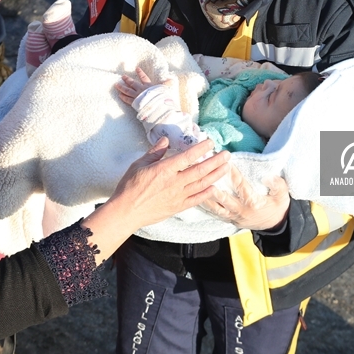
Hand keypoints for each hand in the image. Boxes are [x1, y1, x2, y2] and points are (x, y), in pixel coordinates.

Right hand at [83, 139, 229, 261]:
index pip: (188, 156)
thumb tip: (165, 140)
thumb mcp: (139, 165)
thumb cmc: (129, 187)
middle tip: (227, 155)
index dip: (201, 149)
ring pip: (202, 184)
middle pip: (200, 170)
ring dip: (215, 175)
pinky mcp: (177, 207)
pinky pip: (196, 200)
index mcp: (165, 169)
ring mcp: (178, 196)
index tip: (211, 142)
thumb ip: (154, 152)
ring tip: (226, 168)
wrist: (126, 212)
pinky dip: (206, 193)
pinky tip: (214, 188)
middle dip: (215, 161)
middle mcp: (175, 182)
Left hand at [116, 67, 169, 104]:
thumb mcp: (164, 89)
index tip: (137, 68)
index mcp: (148, 86)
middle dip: (127, 79)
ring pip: (127, 90)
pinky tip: (119, 95)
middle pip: (132, 83)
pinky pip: (127, 99)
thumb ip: (166, 84)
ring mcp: (137, 96)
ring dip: (122, 87)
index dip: (140, 72)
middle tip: (122, 76)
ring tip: (116, 84)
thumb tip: (172, 79)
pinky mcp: (134, 103)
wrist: (156, 106)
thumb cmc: (161, 98)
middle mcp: (141, 89)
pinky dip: (123, 97)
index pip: (143, 77)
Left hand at [202, 166, 289, 230]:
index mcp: (253, 202)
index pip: (241, 186)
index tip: (226, 162)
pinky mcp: (230, 220)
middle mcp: (241, 210)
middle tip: (205, 174)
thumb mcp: (283, 196)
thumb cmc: (278, 207)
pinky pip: (216, 213)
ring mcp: (234, 217)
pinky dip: (207, 206)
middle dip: (214, 185)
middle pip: (224, 198)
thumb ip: (277, 185)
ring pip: (216, 207)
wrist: (275, 226)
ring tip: (195, 186)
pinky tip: (197, 198)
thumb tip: (268, 176)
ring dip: (206, 197)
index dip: (233, 174)